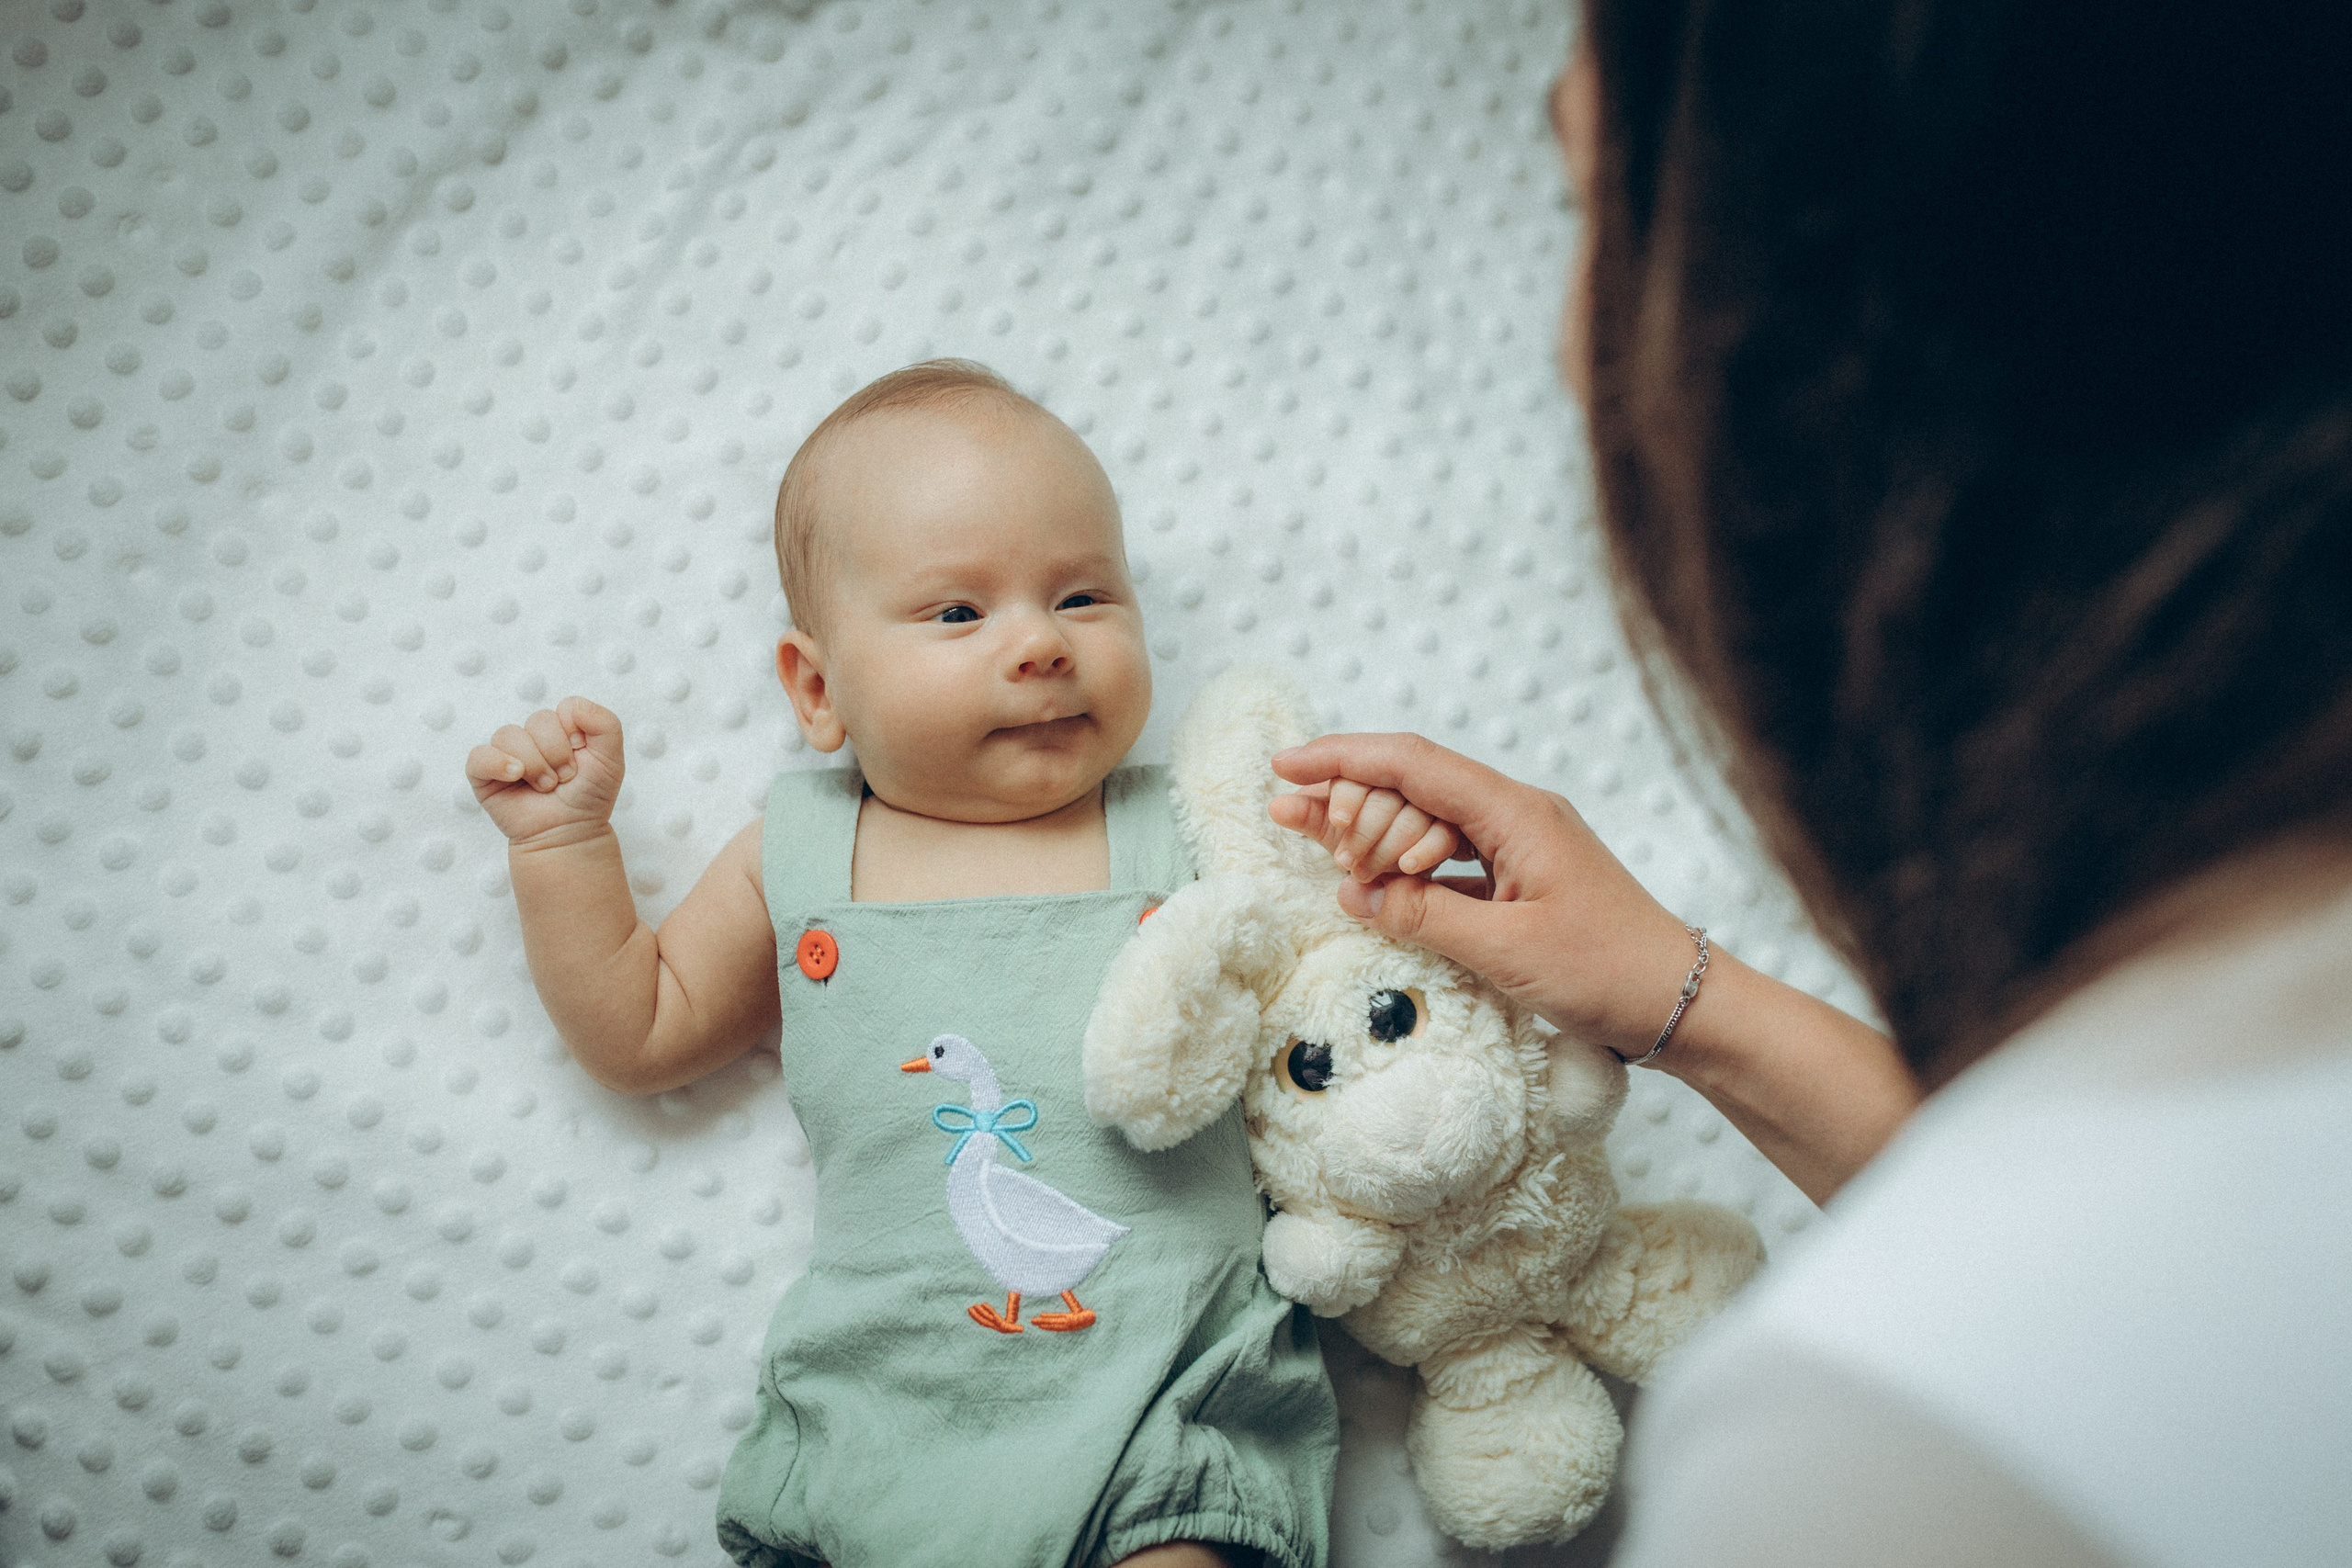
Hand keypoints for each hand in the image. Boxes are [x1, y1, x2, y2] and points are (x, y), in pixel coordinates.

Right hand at [464, 695, 626, 848]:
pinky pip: (479, 756)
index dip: (575, 733)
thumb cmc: (589, 796)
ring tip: (546, 787)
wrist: (571, 833)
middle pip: (539, 720)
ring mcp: (507, 753)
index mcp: (562, 728)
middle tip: (565, 779)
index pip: (565, 708)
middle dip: (557, 753)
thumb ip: (605, 723)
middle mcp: (533, 736)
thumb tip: (573, 705)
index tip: (582, 757)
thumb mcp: (611, 759)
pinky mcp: (485, 774)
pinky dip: (497, 763)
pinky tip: (515, 775)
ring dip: (534, 764)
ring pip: (509, 734)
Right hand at [1266, 732, 1695, 1061]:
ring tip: (1307, 835)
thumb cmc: (1609, 972)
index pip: (1413, 764)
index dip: (1343, 758)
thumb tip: (1354, 893)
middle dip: (1345, 795)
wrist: (1682, 1003)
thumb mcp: (1507, 950)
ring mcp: (1518, 845)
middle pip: (1412, 784)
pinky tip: (1364, 873)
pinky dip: (1401, 864)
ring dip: (1368, 828)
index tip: (1286, 765)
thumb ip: (1424, 915)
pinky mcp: (1519, 878)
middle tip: (1287, 820)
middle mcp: (1515, 815)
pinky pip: (1445, 856)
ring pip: (1425, 819)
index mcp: (1516, 814)